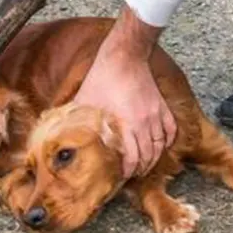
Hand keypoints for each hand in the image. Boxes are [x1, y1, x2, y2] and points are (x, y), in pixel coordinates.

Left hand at [73, 7, 177, 178]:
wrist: (124, 56)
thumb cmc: (103, 77)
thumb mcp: (85, 100)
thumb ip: (77, 119)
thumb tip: (62, 133)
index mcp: (127, 124)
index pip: (133, 158)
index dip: (129, 171)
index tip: (123, 176)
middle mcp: (145, 122)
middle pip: (150, 155)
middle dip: (142, 168)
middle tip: (134, 174)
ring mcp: (156, 114)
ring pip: (161, 144)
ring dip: (155, 157)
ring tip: (147, 164)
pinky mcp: (161, 106)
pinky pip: (170, 129)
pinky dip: (168, 140)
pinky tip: (162, 146)